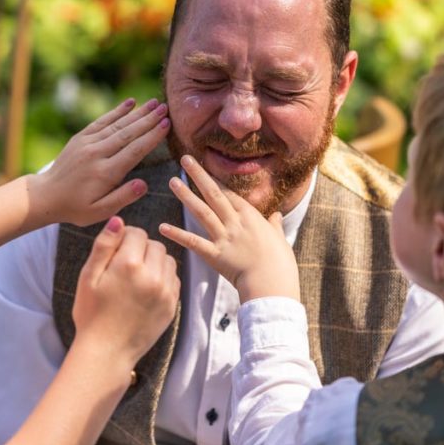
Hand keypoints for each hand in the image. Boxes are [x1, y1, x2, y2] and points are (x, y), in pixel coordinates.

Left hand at [34, 98, 169, 226]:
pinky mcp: (80, 138)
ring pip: (117, 125)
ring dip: (137, 113)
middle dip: (149, 120)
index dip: (152, 137)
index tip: (167, 125)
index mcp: (105, 173)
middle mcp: (96, 154)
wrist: (45, 196)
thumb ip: (122, 197)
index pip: (134, 151)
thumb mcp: (99, 212)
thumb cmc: (76, 208)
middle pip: (128, 133)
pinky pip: (102, 121)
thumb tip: (144, 184)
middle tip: (166, 109)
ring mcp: (87, 143)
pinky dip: (116, 111)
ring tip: (154, 103)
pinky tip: (130, 102)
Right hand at [72, 217, 179, 364]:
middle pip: (155, 244)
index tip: (114, 253)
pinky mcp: (172, 306)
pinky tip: (145, 289)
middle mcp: (152, 276)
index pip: (136, 233)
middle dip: (140, 249)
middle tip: (124, 265)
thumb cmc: (91, 314)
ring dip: (154, 261)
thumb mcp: (88, 276)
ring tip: (136, 277)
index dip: (123, 239)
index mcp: (129, 265)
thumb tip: (119, 220)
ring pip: (167, 260)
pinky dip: (162, 278)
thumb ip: (104, 245)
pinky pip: (173, 279)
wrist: (106, 352)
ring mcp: (165, 292)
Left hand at [158, 155, 299, 302]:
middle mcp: (236, 223)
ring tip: (173, 182)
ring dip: (186, 196)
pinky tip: (162, 227)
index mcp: (251, 217)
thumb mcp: (279, 239)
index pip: (229, 193)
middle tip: (185, 159)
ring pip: (202, 212)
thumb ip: (274, 225)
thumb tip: (276, 216)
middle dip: (199, 175)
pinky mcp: (215, 256)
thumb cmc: (280, 264)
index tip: (203, 166)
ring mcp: (224, 238)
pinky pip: (194, 243)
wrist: (273, 286)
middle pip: (214, 194)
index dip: (215, 178)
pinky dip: (178, 235)